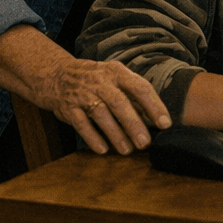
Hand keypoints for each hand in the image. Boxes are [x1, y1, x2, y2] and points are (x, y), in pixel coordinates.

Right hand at [32, 56, 172, 155]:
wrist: (58, 75)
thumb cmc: (96, 80)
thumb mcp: (115, 79)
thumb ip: (134, 96)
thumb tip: (157, 118)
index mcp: (117, 72)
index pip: (139, 87)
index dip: (154, 105)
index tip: (165, 124)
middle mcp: (100, 81)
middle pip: (119, 102)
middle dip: (134, 124)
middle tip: (145, 143)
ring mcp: (83, 93)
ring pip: (101, 114)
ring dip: (115, 134)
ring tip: (127, 150)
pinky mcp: (69, 107)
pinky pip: (81, 123)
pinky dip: (92, 137)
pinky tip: (103, 150)